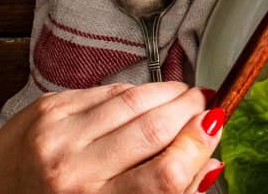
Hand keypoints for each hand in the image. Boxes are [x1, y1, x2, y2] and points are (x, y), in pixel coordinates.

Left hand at [0, 83, 225, 193]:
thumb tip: (211, 164)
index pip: (161, 176)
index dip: (197, 147)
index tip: (216, 129)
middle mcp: (71, 172)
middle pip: (154, 129)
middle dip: (191, 111)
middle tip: (209, 107)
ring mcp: (58, 133)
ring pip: (136, 100)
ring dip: (171, 94)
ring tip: (187, 98)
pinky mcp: (51, 106)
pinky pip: (110, 91)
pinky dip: (139, 92)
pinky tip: (150, 98)